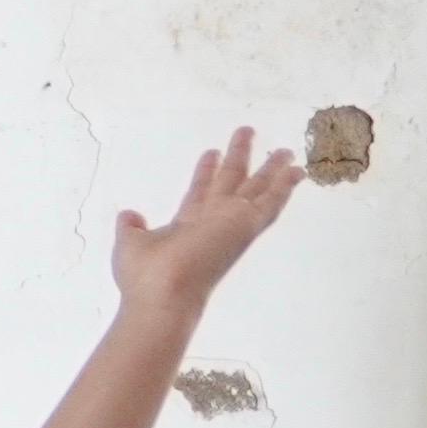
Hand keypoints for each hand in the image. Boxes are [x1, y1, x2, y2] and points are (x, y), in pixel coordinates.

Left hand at [113, 128, 299, 319]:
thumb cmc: (145, 276)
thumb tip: (128, 215)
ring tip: (285, 150)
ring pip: (255, 190)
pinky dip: (285, 186)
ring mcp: (232, 225)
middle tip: (247, 133)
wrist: (163, 294)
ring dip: (270, 170)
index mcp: (187, 228)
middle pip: (229, 185)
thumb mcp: (131, 244)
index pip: (200, 194)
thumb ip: (131, 228)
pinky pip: (271, 202)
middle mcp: (213, 224)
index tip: (211, 152)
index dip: (205, 173)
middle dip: (238, 159)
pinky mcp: (246, 226)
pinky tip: (297, 171)